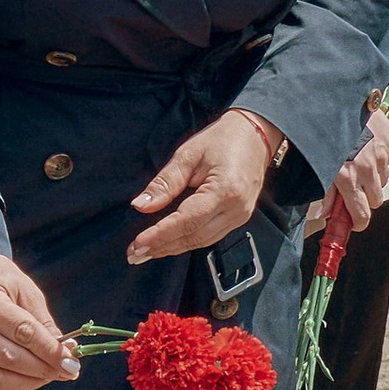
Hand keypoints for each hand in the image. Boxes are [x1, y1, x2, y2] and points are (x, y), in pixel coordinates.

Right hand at [0, 253, 78, 389]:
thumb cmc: (4, 283)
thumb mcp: (28, 293)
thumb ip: (44, 323)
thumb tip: (65, 352)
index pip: (22, 333)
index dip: (49, 351)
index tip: (71, 362)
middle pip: (11, 358)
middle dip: (45, 369)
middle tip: (69, 370)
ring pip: (0, 378)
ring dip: (32, 381)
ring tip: (52, 373)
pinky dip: (17, 386)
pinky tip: (33, 377)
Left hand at [128, 110, 276, 264]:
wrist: (254, 136)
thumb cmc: (221, 140)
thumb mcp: (188, 155)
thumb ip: (165, 183)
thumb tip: (141, 206)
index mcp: (225, 190)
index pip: (187, 221)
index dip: (160, 235)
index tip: (137, 244)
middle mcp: (236, 208)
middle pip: (194, 236)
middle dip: (162, 247)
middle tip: (134, 254)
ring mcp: (241, 215)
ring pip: (202, 241)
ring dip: (172, 248)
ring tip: (145, 252)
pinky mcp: (239, 217)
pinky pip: (210, 236)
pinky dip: (187, 241)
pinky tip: (168, 244)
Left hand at [329, 110, 388, 237]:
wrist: (341, 101)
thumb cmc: (326, 131)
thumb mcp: (319, 165)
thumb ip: (325, 192)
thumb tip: (325, 213)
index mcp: (347, 177)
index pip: (361, 215)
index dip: (358, 223)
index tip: (354, 223)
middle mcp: (368, 169)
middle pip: (375, 201)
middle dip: (365, 199)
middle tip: (355, 190)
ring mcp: (382, 156)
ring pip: (383, 182)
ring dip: (373, 179)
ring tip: (359, 164)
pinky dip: (380, 162)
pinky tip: (367, 151)